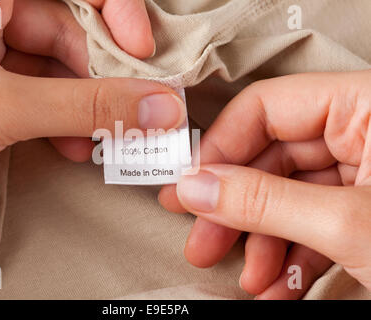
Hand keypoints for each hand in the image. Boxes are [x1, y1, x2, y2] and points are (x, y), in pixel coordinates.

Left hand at [1, 0, 154, 161]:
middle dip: (104, 76)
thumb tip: (158, 108)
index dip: (116, 13)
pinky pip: (38, 96)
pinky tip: (76, 146)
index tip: (142, 52)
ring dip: (86, 107)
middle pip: (68, 30)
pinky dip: (60, 121)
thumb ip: (81, 105)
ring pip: (56, 68)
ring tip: (110, 135)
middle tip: (137, 107)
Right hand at [159, 71, 370, 297]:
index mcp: (367, 106)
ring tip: (251, 279)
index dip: (221, 148)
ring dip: (263, 242)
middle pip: (272, 158)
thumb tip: (196, 189)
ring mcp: (365, 170)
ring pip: (288, 195)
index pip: (267, 107)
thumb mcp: (348, 224)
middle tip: (203, 241)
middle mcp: (363, 130)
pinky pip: (313, 220)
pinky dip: (293, 254)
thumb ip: (267, 202)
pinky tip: (280, 283)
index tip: (190, 187)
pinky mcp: (364, 206)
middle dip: (237, 211)